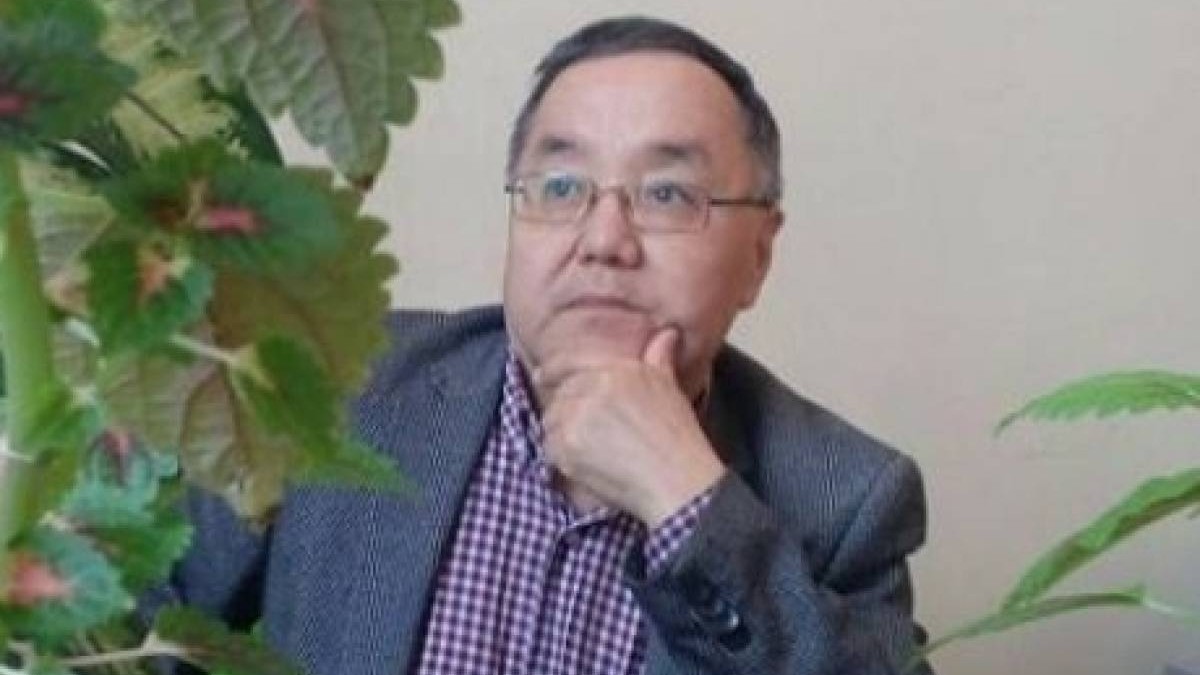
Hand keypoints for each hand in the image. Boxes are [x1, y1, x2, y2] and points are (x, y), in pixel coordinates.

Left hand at [533, 326, 725, 526]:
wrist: (675, 479)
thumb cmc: (677, 436)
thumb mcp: (669, 386)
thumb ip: (660, 356)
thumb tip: (667, 333)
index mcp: (614, 370)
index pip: (569, 362)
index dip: (552, 369)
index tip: (541, 375)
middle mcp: (591, 388)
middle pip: (559, 395)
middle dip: (566, 410)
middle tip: (581, 429)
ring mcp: (575, 417)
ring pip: (551, 421)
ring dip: (561, 433)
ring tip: (586, 448)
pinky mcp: (566, 446)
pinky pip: (549, 447)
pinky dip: (560, 455)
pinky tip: (583, 462)